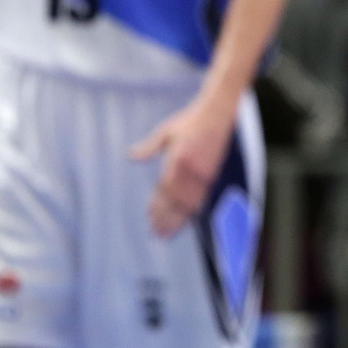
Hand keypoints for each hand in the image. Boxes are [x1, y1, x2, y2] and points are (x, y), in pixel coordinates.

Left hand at [129, 92, 237, 235]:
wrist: (218, 114)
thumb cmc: (190, 121)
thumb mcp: (166, 132)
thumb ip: (148, 147)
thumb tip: (130, 155)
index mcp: (178, 159)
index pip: (165, 189)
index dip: (157, 205)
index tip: (149, 217)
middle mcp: (192, 170)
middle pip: (176, 201)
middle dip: (165, 218)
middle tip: (155, 233)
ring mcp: (204, 174)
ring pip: (189, 204)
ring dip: (178, 220)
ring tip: (167, 233)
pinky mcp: (211, 176)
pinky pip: (200, 199)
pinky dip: (191, 212)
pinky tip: (184, 220)